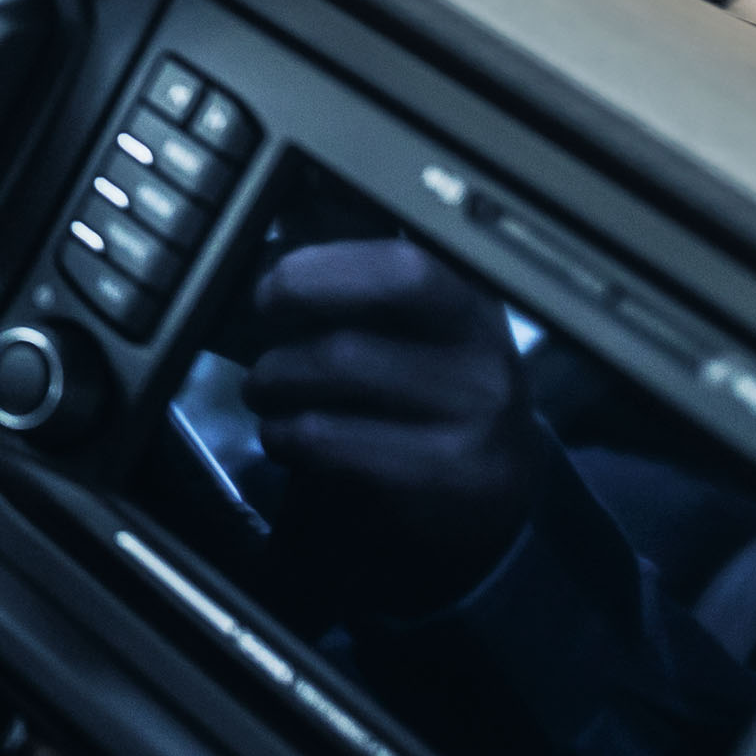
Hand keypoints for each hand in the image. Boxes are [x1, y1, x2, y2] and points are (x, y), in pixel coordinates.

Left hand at [244, 237, 538, 611]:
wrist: (494, 487)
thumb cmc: (431, 388)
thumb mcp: (422, 328)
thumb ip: (363, 289)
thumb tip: (275, 266)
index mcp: (470, 307)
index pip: (402, 272)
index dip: (320, 274)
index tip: (272, 291)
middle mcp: (483, 369)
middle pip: (348, 353)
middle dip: (279, 364)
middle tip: (261, 365)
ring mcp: (470, 435)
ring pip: (328, 414)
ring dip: (275, 398)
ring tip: (269, 400)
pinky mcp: (442, 488)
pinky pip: (331, 453)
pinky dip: (287, 440)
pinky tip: (290, 439)